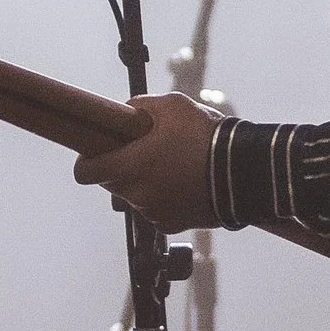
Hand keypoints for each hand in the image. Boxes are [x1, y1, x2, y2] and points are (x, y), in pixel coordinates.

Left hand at [74, 92, 224, 232]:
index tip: (96, 152)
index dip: (87, 161)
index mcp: (129, 166)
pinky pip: (157, 209)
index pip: (85, 172)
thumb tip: (126, 113)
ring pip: (136, 195)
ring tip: (174, 165)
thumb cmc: (205, 135)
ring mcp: (153, 213)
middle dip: (123, 167)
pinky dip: (165, 198)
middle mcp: (136, 194)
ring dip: (146, 183)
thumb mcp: (172, 105)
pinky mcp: (172, 225)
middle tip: (147, 151)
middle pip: (112, 182)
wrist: (244, 171)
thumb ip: (140, 107)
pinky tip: (185, 182)